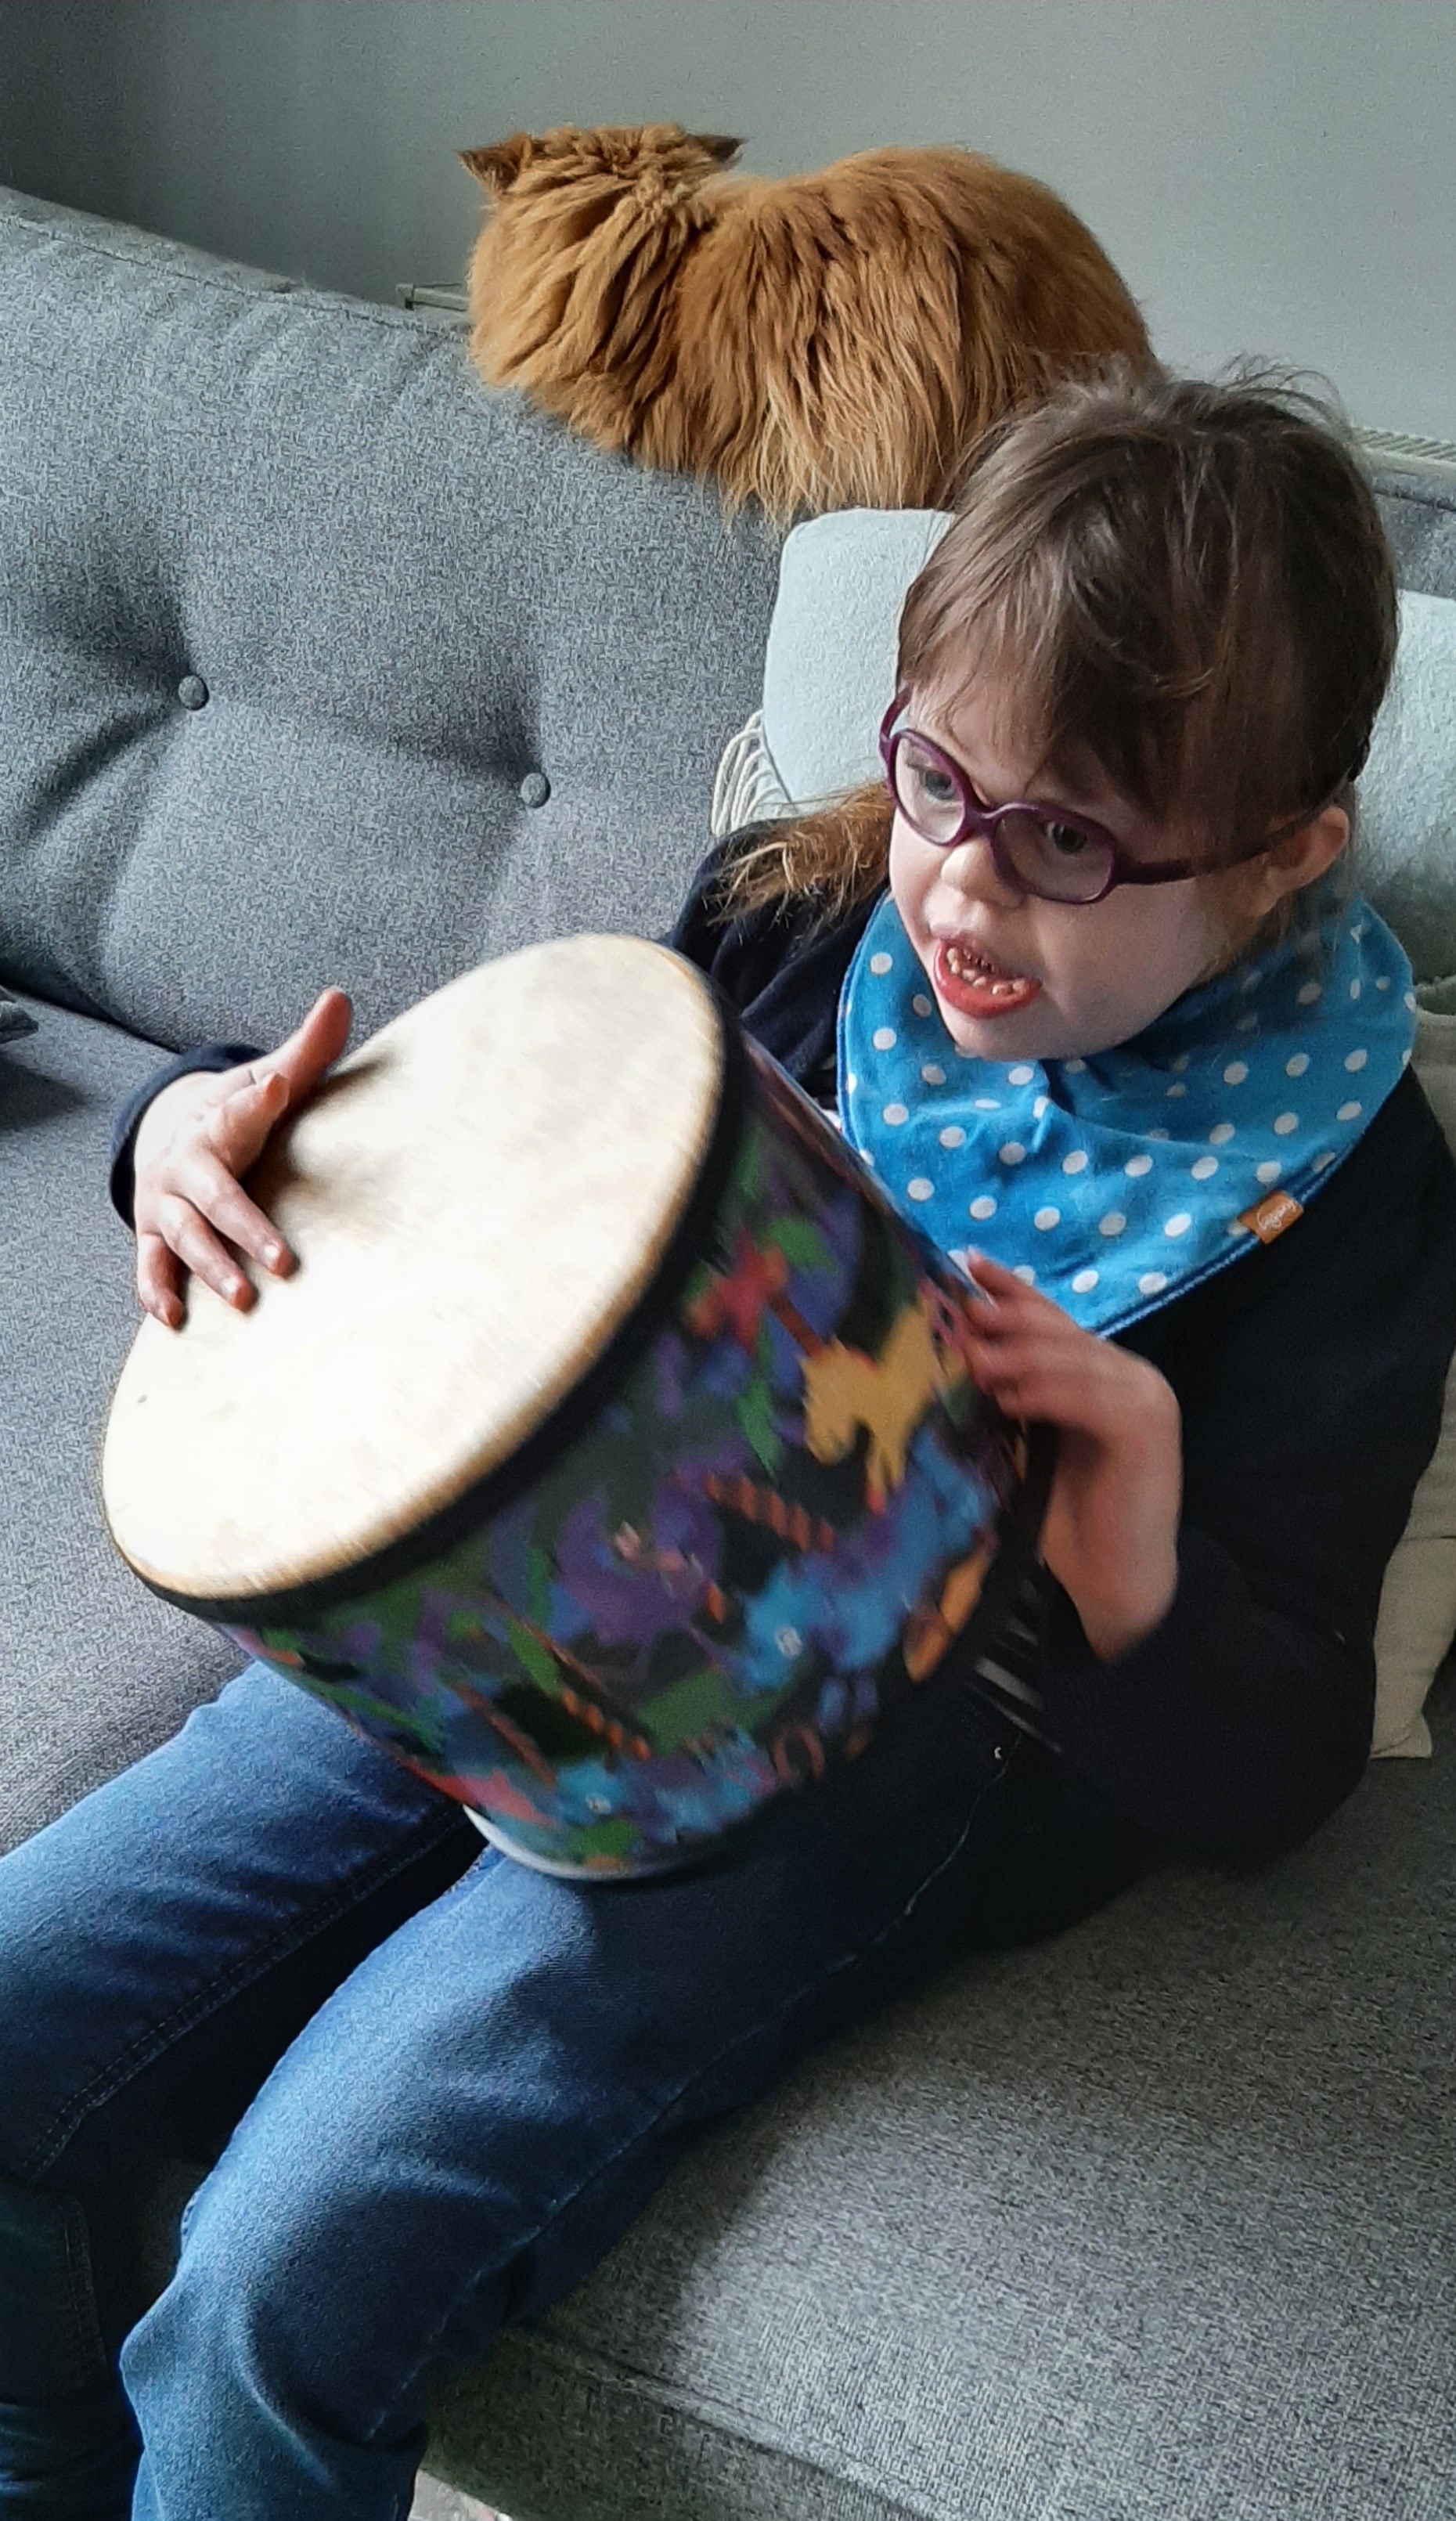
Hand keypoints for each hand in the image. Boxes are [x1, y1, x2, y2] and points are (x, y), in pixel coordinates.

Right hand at [131, 989, 352, 1329]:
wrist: (170, 1139)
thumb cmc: (235, 1115)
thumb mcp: (268, 1080)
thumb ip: (308, 1050)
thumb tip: (340, 997)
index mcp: (217, 1123)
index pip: (238, 1111)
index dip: (258, 1101)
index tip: (278, 1086)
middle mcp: (186, 1165)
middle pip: (214, 1197)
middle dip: (245, 1227)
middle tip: (283, 1261)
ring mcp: (165, 1203)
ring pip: (183, 1236)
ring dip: (210, 1267)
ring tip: (243, 1299)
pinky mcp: (153, 1235)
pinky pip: (150, 1266)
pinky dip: (157, 1292)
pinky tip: (174, 1320)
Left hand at [960, 1251, 1181, 1660]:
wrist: (1118, 1581)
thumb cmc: (1068, 1518)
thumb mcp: (1031, 1443)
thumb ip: (1014, 1397)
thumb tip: (961, 1351)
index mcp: (1104, 1374)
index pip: (1053, 1319)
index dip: (1011, 1289)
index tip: (966, 1263)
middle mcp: (1130, 1374)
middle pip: (1058, 1330)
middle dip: (1004, 1317)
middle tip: (959, 1315)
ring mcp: (1144, 1396)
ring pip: (1069, 1357)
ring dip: (1015, 1354)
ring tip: (971, 1358)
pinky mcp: (1146, 1426)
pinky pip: (1085, 1395)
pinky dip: (1043, 1392)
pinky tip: (1008, 1399)